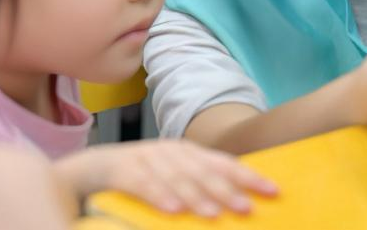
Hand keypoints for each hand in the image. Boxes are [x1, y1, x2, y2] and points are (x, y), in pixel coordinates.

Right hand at [53, 140, 276, 217]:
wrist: (94, 167)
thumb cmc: (144, 176)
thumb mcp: (175, 174)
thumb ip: (202, 183)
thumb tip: (240, 200)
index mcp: (187, 152)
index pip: (223, 162)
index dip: (248, 175)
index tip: (272, 190)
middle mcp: (170, 151)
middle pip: (203, 170)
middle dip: (226, 189)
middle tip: (245, 207)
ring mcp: (147, 158)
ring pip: (175, 177)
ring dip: (195, 196)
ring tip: (212, 215)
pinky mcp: (124, 171)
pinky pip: (143, 184)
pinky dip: (158, 195)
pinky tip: (172, 210)